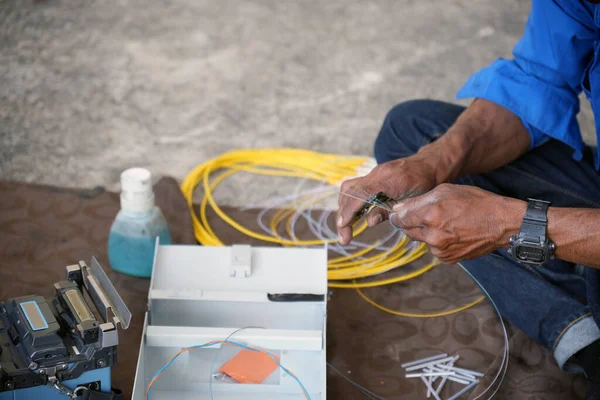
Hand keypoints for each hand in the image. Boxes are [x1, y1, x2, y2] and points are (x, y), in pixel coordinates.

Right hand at [337, 153, 443, 244]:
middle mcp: (378, 173)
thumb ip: (391, 211)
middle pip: (349, 191)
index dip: (349, 209)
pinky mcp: (372, 176)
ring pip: (349, 188)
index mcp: (391, 181)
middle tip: (345, 237)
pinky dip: (350, 202)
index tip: (343, 225)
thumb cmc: (426, 185)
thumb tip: (369, 222)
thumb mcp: (413, 202)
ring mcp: (374, 173)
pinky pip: (355, 187)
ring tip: (346, 229)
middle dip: (343, 214)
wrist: (430, 165)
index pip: (361, 193)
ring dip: (344, 209)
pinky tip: (353, 217)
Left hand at [389, 184, 525, 263]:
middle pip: (407, 231)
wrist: (502, 223)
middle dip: (412, 223)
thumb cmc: (475, 202)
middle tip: (426, 215)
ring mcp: (440, 249)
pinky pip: (433, 249)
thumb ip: (419, 201)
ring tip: (445, 223)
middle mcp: (432, 235)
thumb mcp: (445, 191)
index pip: (399, 218)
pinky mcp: (447, 258)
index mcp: (430, 215)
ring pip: (421, 240)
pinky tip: (452, 233)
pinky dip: (437, 242)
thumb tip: (398, 209)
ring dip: (426, 233)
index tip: (399, 212)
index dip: (398, 214)